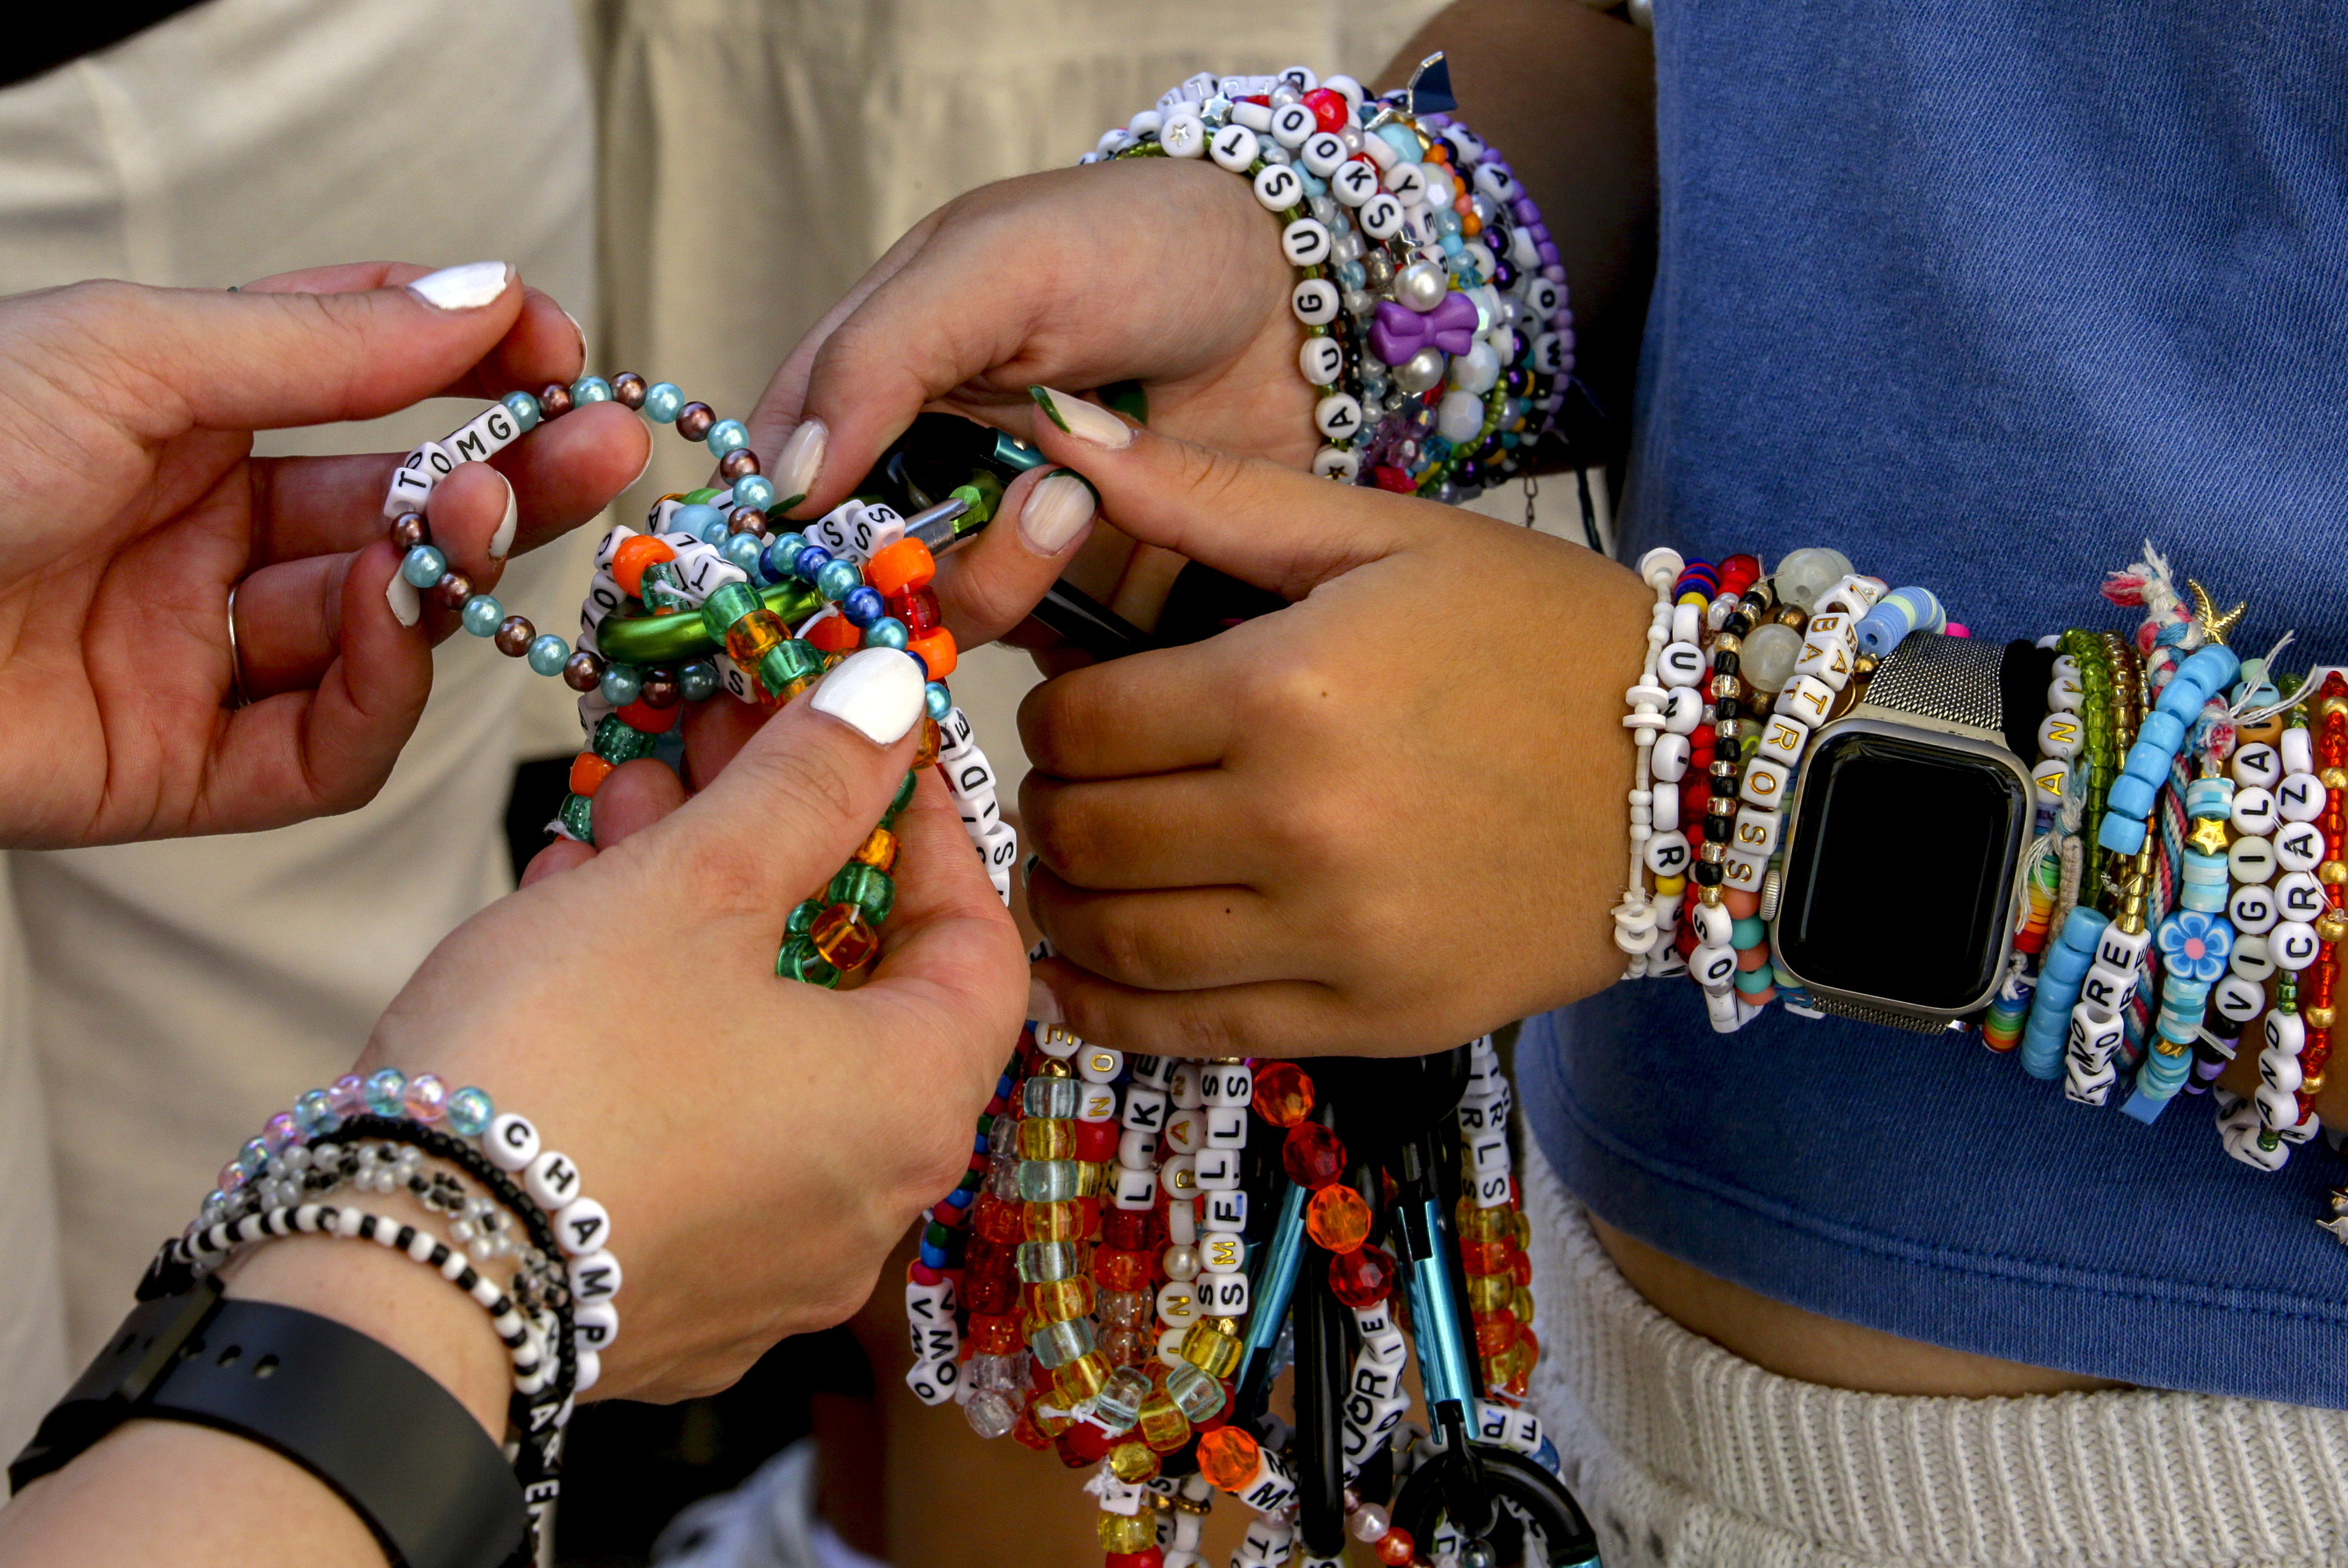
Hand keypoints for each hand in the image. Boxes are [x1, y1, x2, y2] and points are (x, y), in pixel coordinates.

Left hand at [0, 262, 648, 847]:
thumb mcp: (134, 356)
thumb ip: (325, 343)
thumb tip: (486, 296)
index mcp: (183, 418)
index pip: (367, 387)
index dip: (470, 368)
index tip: (555, 351)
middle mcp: (202, 536)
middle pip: (400, 515)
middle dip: (506, 478)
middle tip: (601, 445)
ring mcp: (197, 655)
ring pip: (380, 629)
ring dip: (443, 574)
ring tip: (465, 521)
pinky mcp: (182, 771)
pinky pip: (324, 748)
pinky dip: (379, 693)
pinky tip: (389, 623)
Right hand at [368, 649, 1026, 1400]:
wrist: (393, 1273)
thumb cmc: (563, 1070)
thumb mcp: (697, 883)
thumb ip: (808, 782)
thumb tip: (890, 697)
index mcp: (912, 1109)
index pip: (982, 949)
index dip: (929, 835)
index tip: (868, 755)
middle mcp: (866, 1204)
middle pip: (859, 991)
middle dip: (784, 852)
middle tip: (716, 755)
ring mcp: (768, 1262)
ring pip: (764, 1051)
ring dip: (704, 921)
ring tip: (620, 817)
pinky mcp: (669, 1291)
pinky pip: (693, 1124)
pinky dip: (655, 1023)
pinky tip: (575, 930)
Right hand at [741, 159, 1315, 653]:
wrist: (1299, 294)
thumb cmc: (1144, 243)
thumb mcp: (995, 264)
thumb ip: (880, 358)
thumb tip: (788, 480)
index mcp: (878, 381)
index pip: (784, 477)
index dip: (786, 529)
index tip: (822, 554)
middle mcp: (928, 470)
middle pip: (859, 573)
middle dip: (911, 567)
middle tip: (1020, 499)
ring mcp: (1005, 538)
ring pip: (946, 620)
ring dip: (1004, 578)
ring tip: (1083, 501)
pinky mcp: (1085, 593)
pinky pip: (1042, 651)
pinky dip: (1068, 624)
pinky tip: (1122, 556)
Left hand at [1012, 415, 1654, 1056]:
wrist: (1698, 773)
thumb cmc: (1540, 636)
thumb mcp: (1383, 535)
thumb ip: (1208, 493)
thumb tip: (1059, 428)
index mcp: (1287, 689)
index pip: (1083, 723)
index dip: (1051, 713)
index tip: (1074, 709)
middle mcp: (1300, 823)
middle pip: (1086, 832)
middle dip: (1050, 805)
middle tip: (1070, 788)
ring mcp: (1337, 936)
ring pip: (1118, 942)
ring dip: (1063, 906)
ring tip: (1073, 873)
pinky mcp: (1371, 1018)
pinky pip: (1195, 1031)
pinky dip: (1111, 1010)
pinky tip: (1081, 981)